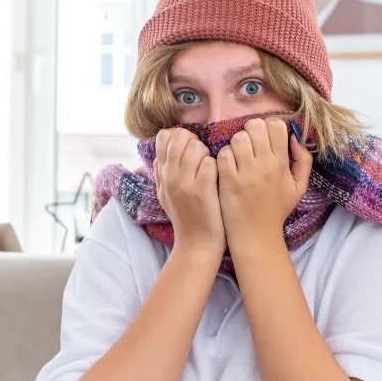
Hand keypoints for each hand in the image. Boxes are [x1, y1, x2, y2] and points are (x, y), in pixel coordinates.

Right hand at [154, 128, 224, 258]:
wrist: (197, 245)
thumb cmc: (186, 217)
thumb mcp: (165, 193)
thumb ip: (163, 170)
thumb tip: (163, 146)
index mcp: (162, 174)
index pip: (165, 136)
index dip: (180, 137)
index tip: (189, 150)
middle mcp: (170, 176)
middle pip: (181, 136)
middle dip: (196, 141)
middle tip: (203, 158)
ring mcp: (186, 183)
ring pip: (197, 146)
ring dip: (208, 153)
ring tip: (210, 170)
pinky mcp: (203, 191)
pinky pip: (211, 162)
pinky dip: (217, 166)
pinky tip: (219, 179)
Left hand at [217, 117, 312, 251]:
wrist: (257, 234)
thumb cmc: (277, 209)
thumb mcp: (299, 187)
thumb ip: (303, 160)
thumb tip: (294, 138)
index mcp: (281, 163)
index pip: (276, 125)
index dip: (269, 126)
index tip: (265, 138)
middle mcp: (265, 165)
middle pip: (255, 125)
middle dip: (251, 131)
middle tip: (250, 145)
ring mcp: (246, 173)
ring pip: (238, 137)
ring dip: (236, 143)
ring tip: (238, 156)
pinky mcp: (228, 180)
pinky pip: (223, 154)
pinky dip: (224, 156)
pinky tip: (228, 166)